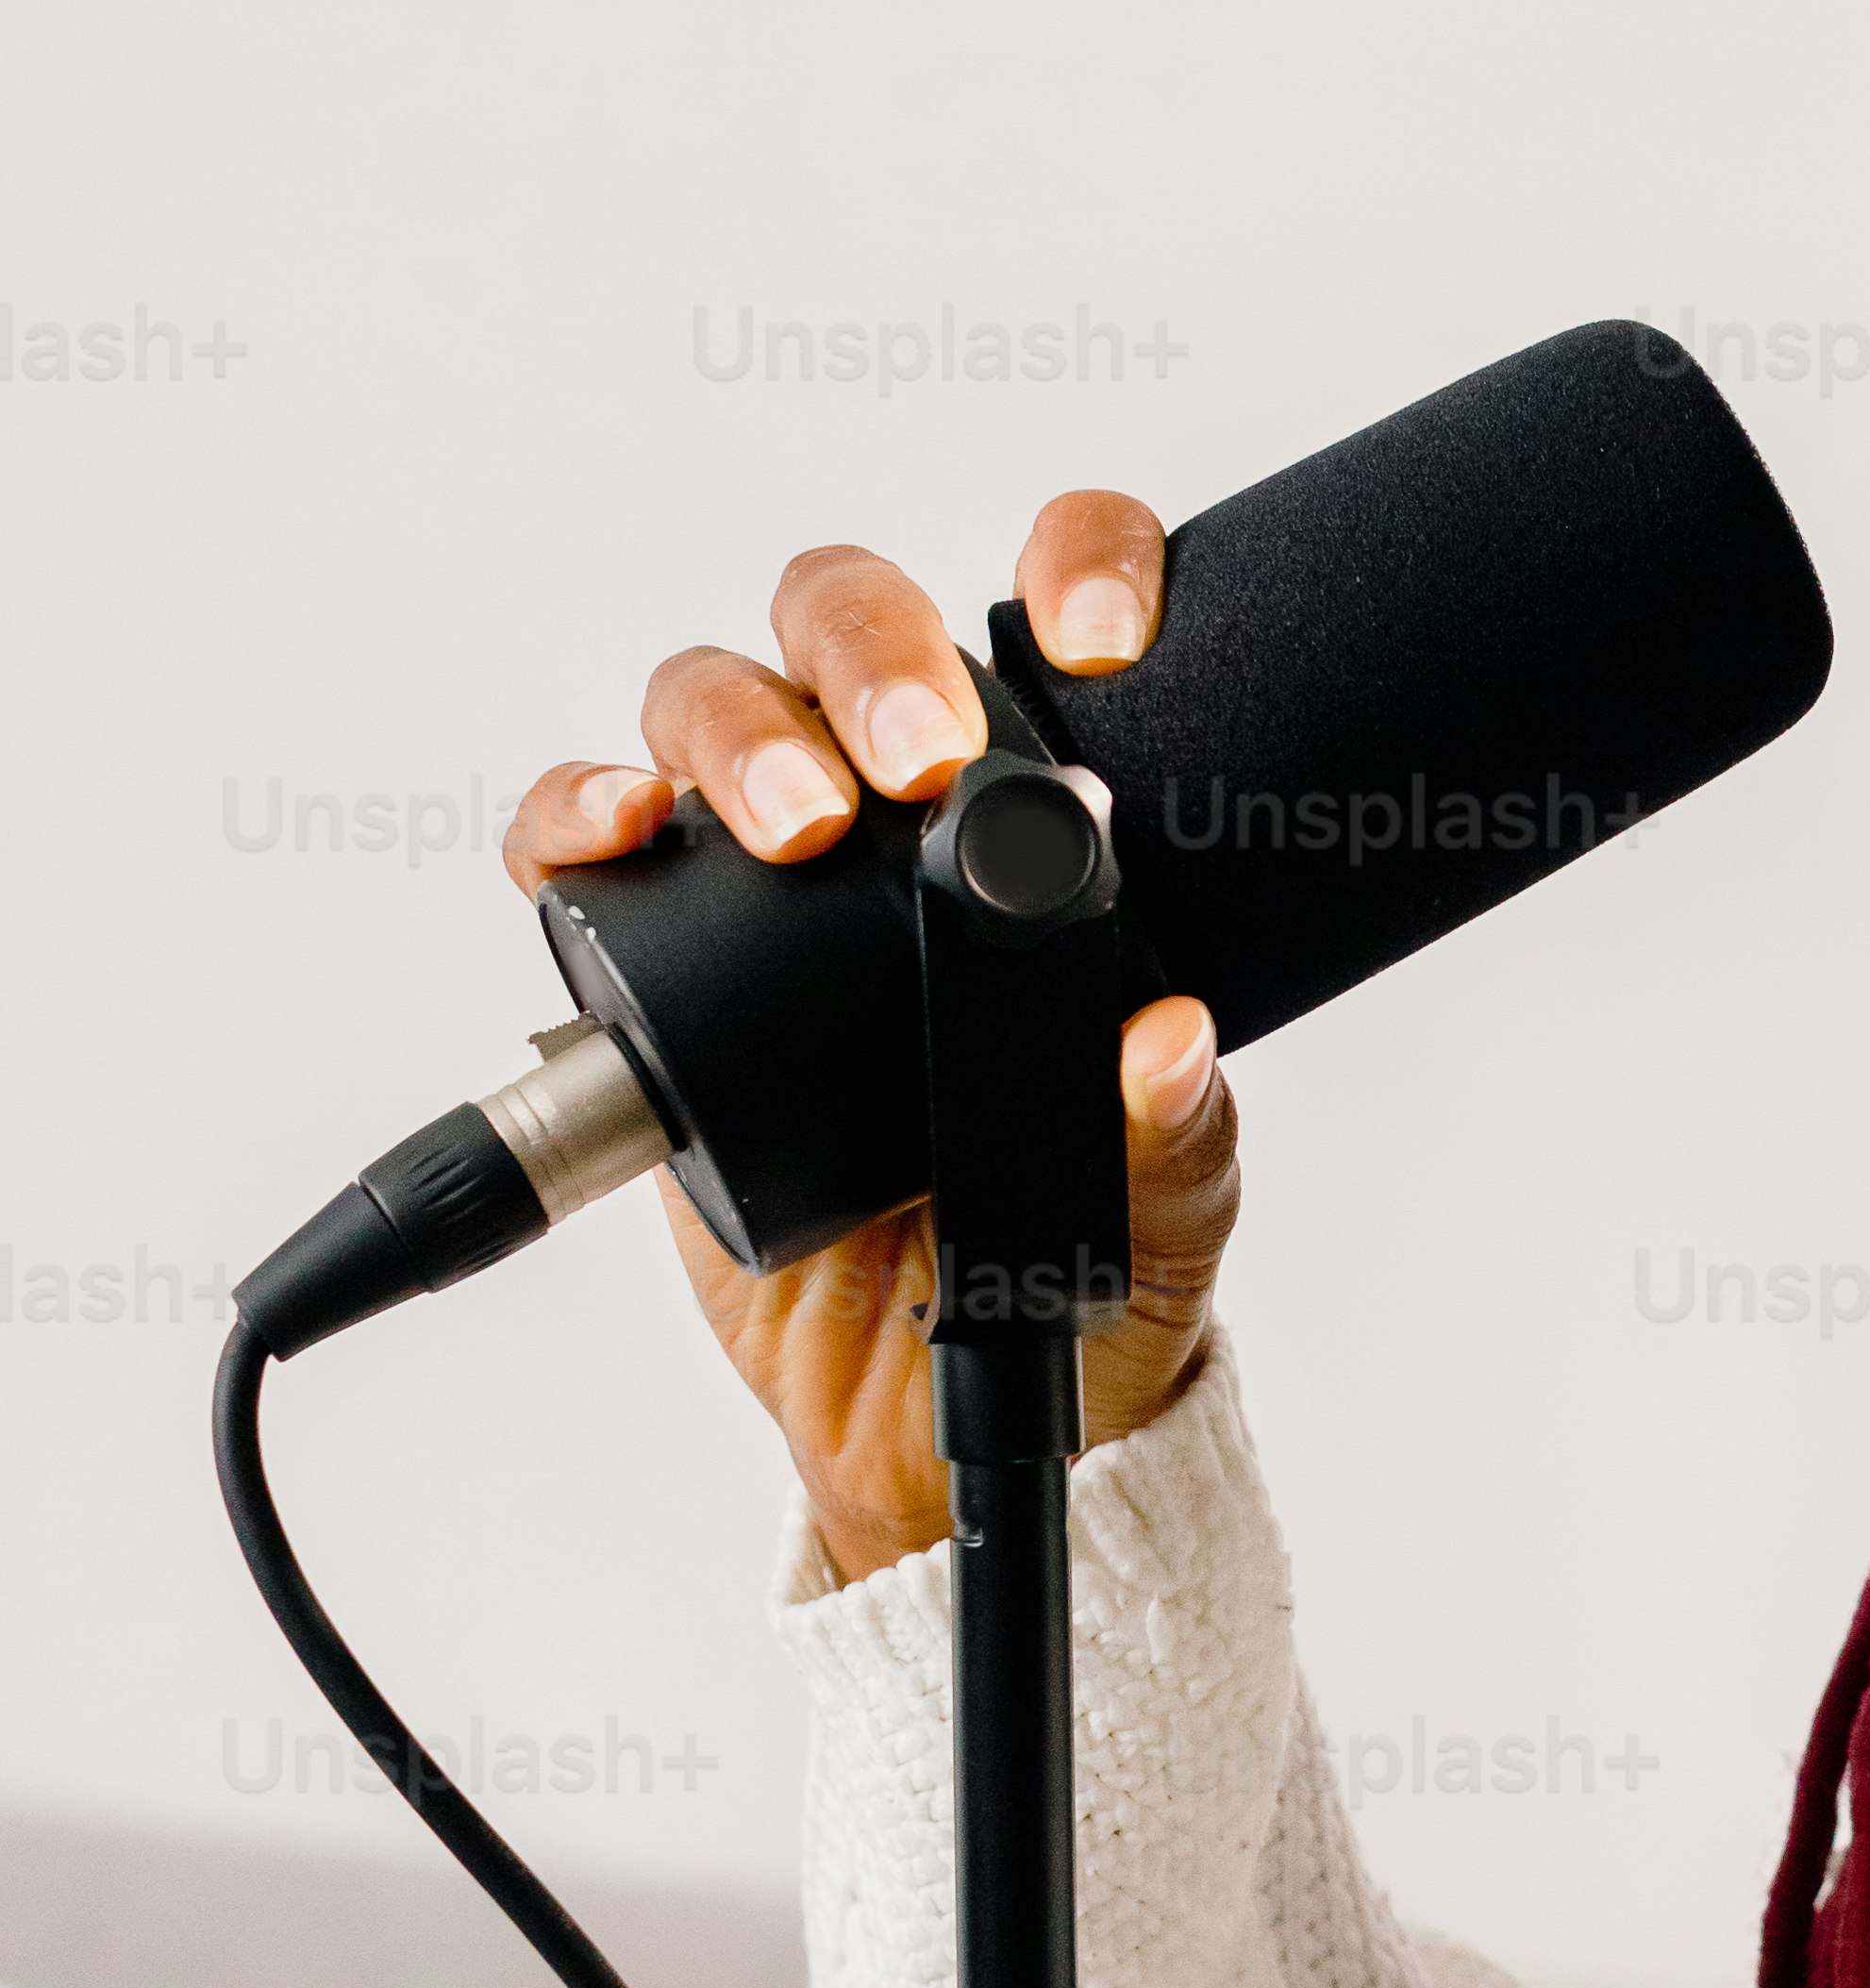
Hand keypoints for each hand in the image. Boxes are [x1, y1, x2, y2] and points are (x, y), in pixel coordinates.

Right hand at [502, 493, 1237, 1579]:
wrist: (924, 1421)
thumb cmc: (1065, 1285)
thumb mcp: (1161, 1225)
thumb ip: (1174, 1140)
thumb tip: (1165, 1041)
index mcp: (1048, 826)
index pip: (1059, 622)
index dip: (1079, 566)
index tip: (1102, 637)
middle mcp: (898, 814)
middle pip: (852, 624)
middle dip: (877, 651)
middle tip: (916, 760)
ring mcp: (763, 875)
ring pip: (715, 699)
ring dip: (740, 731)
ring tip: (791, 824)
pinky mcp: (647, 960)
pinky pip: (580, 839)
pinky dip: (577, 812)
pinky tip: (620, 837)